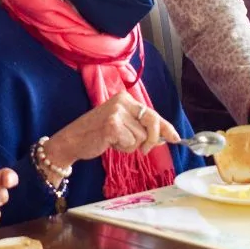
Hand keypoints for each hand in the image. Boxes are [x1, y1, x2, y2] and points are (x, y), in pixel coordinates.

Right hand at [47, 91, 179, 169]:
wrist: (73, 140)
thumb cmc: (97, 134)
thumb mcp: (121, 126)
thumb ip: (141, 128)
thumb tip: (164, 137)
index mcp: (125, 99)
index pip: (152, 113)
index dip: (166, 127)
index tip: (176, 138)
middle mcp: (122, 101)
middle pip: (152, 122)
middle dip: (152, 139)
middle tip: (144, 149)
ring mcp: (116, 112)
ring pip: (141, 136)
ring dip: (130, 145)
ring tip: (114, 141)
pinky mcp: (112, 125)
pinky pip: (130, 143)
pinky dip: (122, 148)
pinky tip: (110, 143)